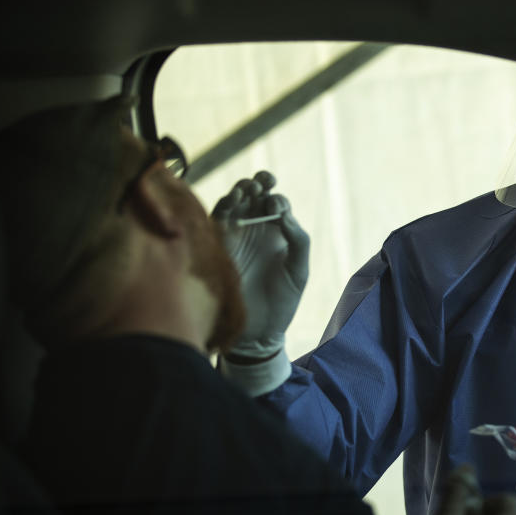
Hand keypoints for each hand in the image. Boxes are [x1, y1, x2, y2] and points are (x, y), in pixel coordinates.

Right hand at [211, 172, 308, 359]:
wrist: (259, 332)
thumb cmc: (282, 302)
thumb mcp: (299, 271)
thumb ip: (298, 241)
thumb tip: (285, 214)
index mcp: (277, 234)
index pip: (275, 203)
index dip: (276, 198)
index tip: (277, 208)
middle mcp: (255, 230)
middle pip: (254, 196)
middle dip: (258, 183)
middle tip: (263, 182)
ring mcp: (235, 237)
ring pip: (234, 202)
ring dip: (240, 190)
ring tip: (247, 189)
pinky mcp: (218, 246)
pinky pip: (217, 219)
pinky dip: (224, 205)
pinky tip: (233, 200)